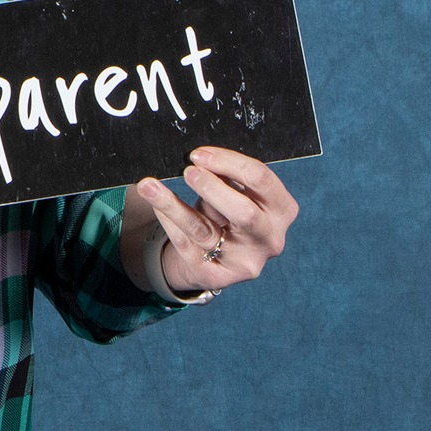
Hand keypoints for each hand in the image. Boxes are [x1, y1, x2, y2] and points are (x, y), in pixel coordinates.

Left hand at [134, 146, 297, 295]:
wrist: (217, 258)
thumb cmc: (228, 214)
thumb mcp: (235, 193)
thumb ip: (226, 177)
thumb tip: (201, 158)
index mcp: (281, 209)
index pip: (262, 180)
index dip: (229, 163)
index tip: (198, 154)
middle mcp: (269, 239)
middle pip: (245, 213)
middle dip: (213, 188)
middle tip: (188, 172)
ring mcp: (245, 261)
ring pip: (204, 231)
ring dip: (174, 205)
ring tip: (149, 186)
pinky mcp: (216, 276)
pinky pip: (186, 245)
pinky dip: (168, 222)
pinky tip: (156, 206)